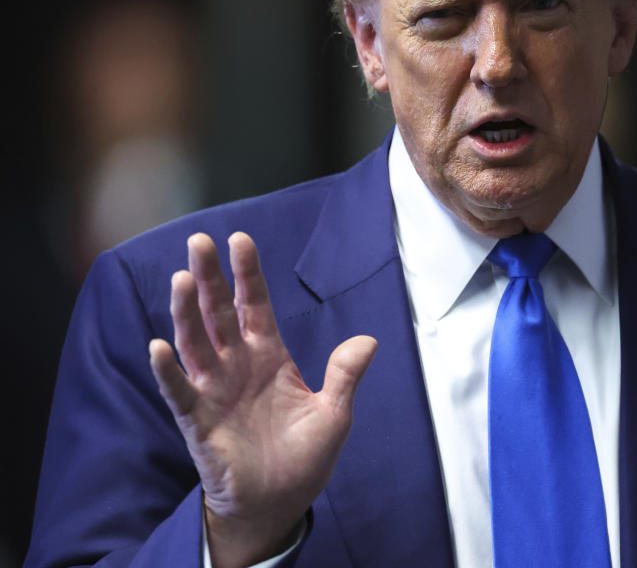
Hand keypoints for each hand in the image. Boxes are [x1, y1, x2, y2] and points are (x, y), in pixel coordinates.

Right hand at [148, 232, 376, 567]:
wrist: (277, 503)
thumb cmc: (303, 458)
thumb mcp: (333, 415)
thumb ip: (345, 376)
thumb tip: (369, 340)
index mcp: (269, 356)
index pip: (255, 306)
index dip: (248, 274)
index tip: (240, 240)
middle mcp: (237, 365)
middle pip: (219, 313)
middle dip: (209, 278)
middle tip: (199, 241)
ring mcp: (214, 390)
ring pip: (195, 342)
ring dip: (186, 312)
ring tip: (181, 278)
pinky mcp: (197, 420)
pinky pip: (179, 390)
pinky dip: (168, 370)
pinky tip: (159, 346)